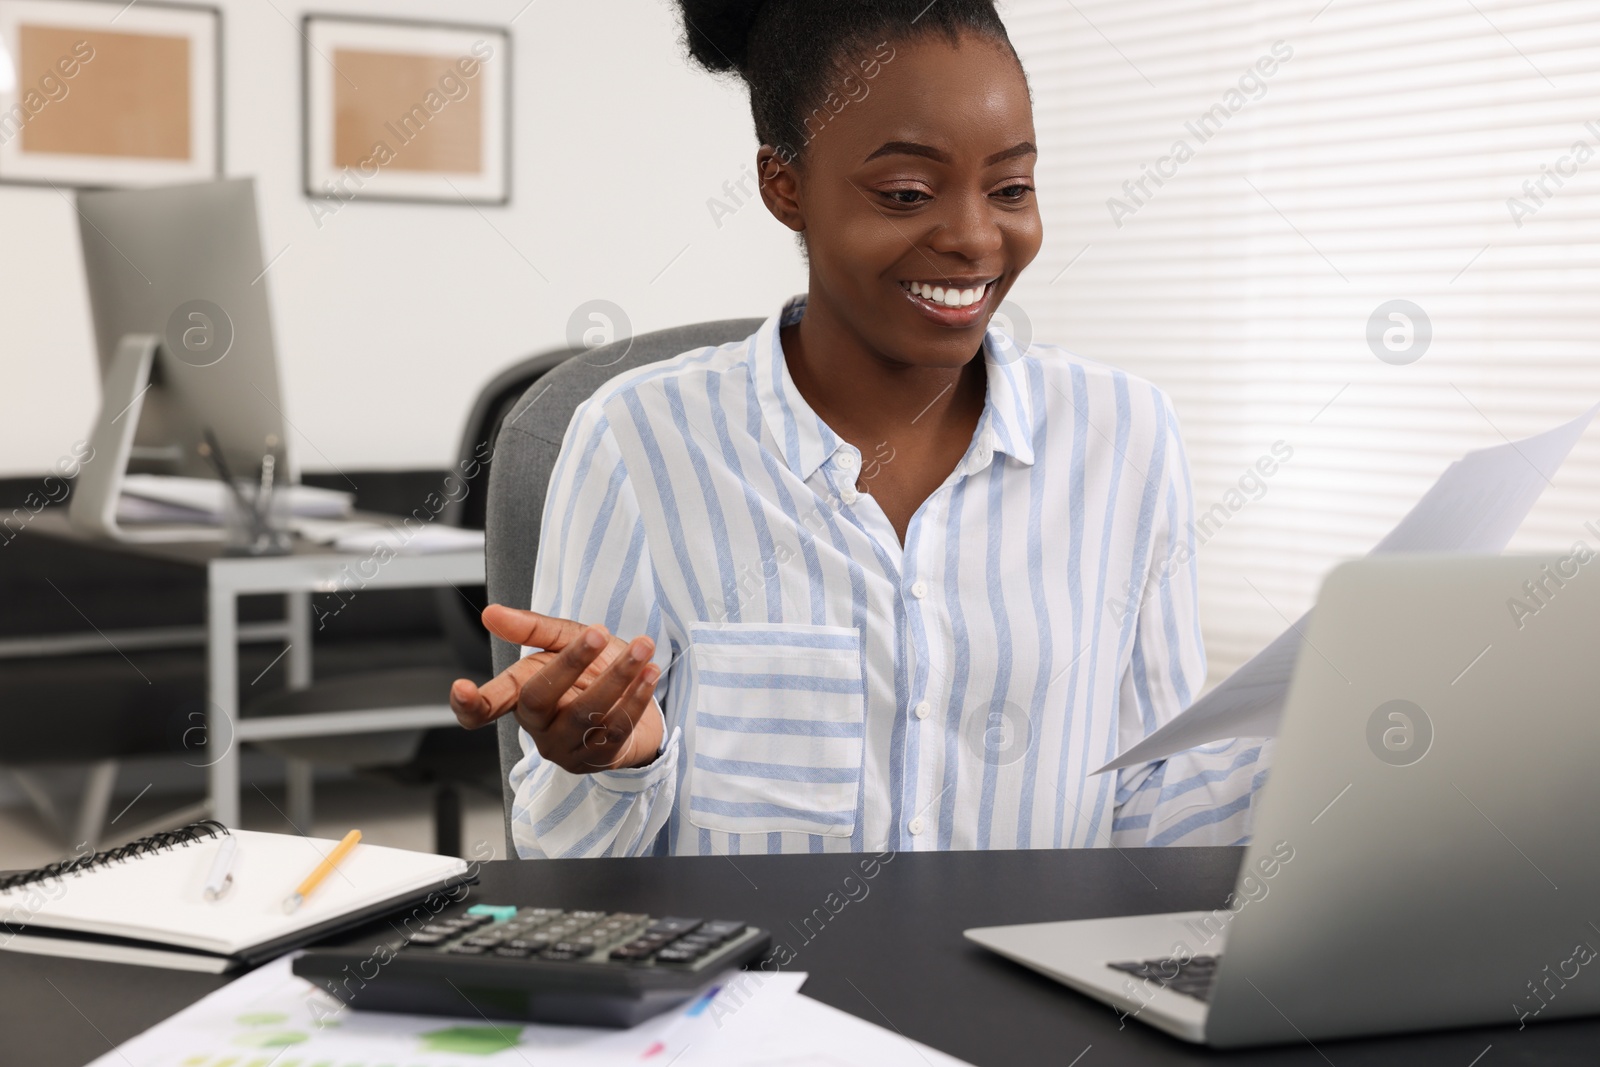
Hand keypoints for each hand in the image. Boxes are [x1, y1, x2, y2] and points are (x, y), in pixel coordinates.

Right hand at [450, 605, 664, 772]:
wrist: (633, 699)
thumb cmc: (590, 669)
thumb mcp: (562, 640)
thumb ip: (531, 628)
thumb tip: (492, 614)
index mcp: (520, 697)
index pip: (485, 708)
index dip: (470, 703)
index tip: (461, 687)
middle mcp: (538, 728)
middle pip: (541, 698)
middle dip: (570, 663)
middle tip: (597, 632)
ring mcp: (567, 748)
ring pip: (587, 714)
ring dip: (618, 677)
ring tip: (642, 648)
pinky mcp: (599, 759)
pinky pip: (616, 728)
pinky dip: (636, 697)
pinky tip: (649, 673)